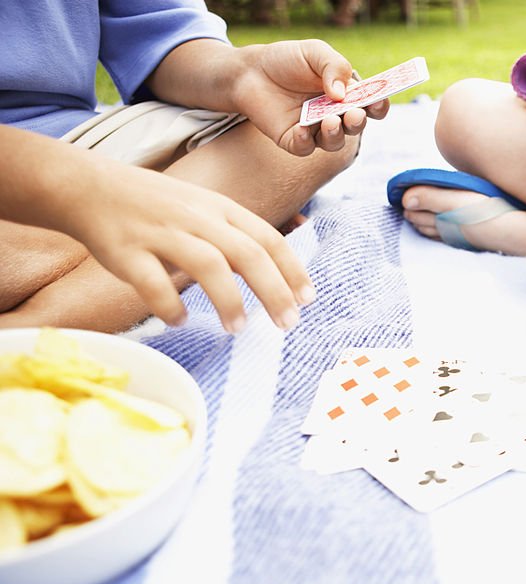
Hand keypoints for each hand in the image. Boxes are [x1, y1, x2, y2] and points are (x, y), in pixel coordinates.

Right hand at [0, 125, 312, 331]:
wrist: (91, 188)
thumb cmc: (159, 208)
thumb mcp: (206, 209)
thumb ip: (238, 237)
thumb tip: (279, 276)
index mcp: (221, 208)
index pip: (268, 238)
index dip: (292, 270)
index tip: (308, 299)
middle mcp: (197, 218)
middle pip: (248, 253)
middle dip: (273, 291)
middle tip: (287, 323)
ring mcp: (162, 233)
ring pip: (207, 264)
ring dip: (228, 300)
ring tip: (238, 328)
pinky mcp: (128, 251)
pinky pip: (153, 283)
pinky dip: (170, 306)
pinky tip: (179, 321)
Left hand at [231, 40, 389, 156]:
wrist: (250, 71)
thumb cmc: (286, 60)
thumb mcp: (314, 52)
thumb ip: (334, 66)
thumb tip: (341, 93)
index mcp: (346, 94)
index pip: (370, 105)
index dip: (378, 105)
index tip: (377, 100)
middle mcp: (334, 115)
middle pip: (355, 126)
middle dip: (358, 122)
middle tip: (354, 114)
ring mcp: (314, 130)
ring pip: (333, 141)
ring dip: (335, 134)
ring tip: (329, 121)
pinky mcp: (293, 140)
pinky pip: (305, 148)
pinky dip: (305, 141)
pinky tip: (301, 129)